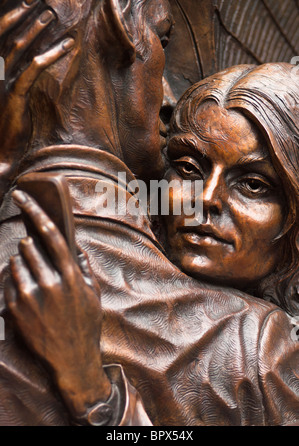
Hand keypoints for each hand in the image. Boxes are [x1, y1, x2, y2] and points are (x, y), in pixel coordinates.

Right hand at [0, 0, 74, 197]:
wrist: (1, 152)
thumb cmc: (8, 124)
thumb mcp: (11, 95)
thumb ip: (18, 74)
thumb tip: (33, 58)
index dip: (12, 13)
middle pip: (6, 35)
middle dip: (22, 14)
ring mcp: (2, 83)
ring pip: (19, 48)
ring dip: (37, 30)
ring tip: (52, 16)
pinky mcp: (15, 96)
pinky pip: (33, 69)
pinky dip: (51, 55)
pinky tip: (67, 47)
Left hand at [5, 190, 111, 417]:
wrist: (71, 360)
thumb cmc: (85, 324)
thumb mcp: (93, 294)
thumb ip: (85, 267)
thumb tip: (77, 248)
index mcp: (71, 277)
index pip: (52, 236)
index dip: (36, 212)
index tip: (22, 196)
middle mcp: (49, 284)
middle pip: (29, 247)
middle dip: (29, 244)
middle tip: (31, 247)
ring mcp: (30, 298)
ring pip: (15, 263)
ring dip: (20, 261)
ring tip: (30, 273)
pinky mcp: (15, 310)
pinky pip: (6, 282)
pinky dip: (12, 279)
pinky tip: (23, 289)